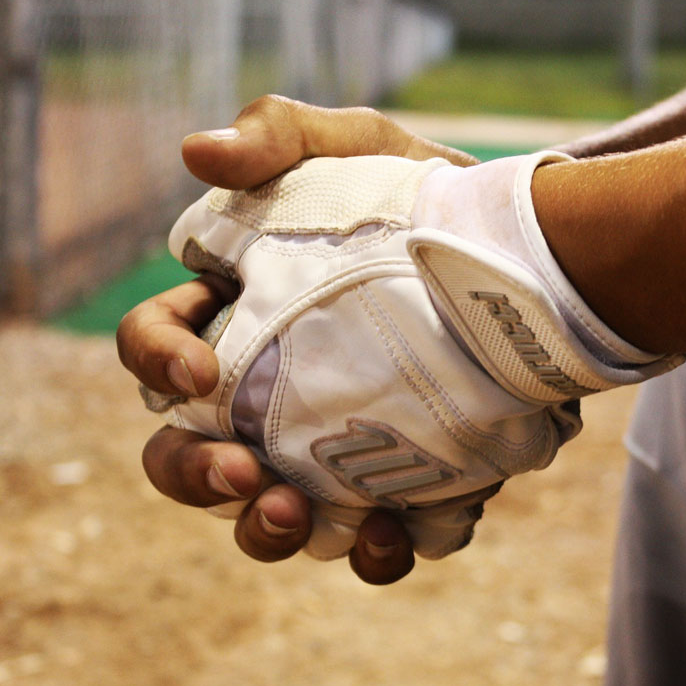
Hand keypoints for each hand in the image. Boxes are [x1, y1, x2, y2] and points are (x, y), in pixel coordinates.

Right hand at [118, 97, 472, 583]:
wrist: (530, 251)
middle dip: (196, 476)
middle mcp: (270, 395)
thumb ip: (282, 135)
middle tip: (242, 474)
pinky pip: (373, 537)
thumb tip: (197, 152)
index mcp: (235, 317)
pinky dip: (375, 550)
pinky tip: (393, 533)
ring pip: (270, 514)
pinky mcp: (404, 479)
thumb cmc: (426, 193)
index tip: (200, 370)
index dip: (156, 361)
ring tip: (298, 515)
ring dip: (270, 531)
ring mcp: (333, 446)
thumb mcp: (360, 147)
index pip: (155, 347)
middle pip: (188, 456)